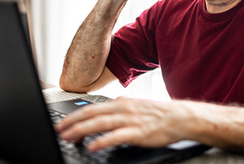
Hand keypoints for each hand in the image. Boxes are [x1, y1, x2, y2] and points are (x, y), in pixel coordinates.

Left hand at [55, 97, 188, 151]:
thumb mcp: (136, 106)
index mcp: (121, 102)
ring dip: (82, 130)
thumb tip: (105, 109)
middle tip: (59, 130)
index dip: (75, 116)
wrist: (179, 117)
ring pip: (100, 123)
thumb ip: (120, 108)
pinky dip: (102, 141)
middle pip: (92, 113)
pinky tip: (92, 146)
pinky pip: (116, 136)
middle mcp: (123, 108)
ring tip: (69, 137)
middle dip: (72, 122)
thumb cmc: (158, 114)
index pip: (92, 107)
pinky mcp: (138, 132)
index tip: (63, 123)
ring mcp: (130, 120)